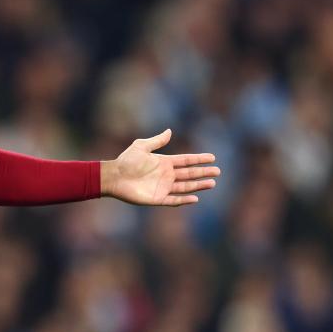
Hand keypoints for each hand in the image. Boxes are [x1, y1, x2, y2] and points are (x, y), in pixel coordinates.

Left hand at [101, 129, 218, 205]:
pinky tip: (195, 198)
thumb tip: (170, 131)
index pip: (186, 160)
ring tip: (212, 183)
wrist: (114, 177)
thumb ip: (157, 141)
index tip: (212, 157)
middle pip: (189, 173)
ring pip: (185, 187)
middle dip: (203, 172)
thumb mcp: (141, 146)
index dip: (199, 159)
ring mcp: (163, 187)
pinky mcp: (157, 199)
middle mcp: (166, 175)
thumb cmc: (126, 161)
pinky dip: (184, 200)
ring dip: (198, 185)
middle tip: (218, 171)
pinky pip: (174, 200)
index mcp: (164, 162)